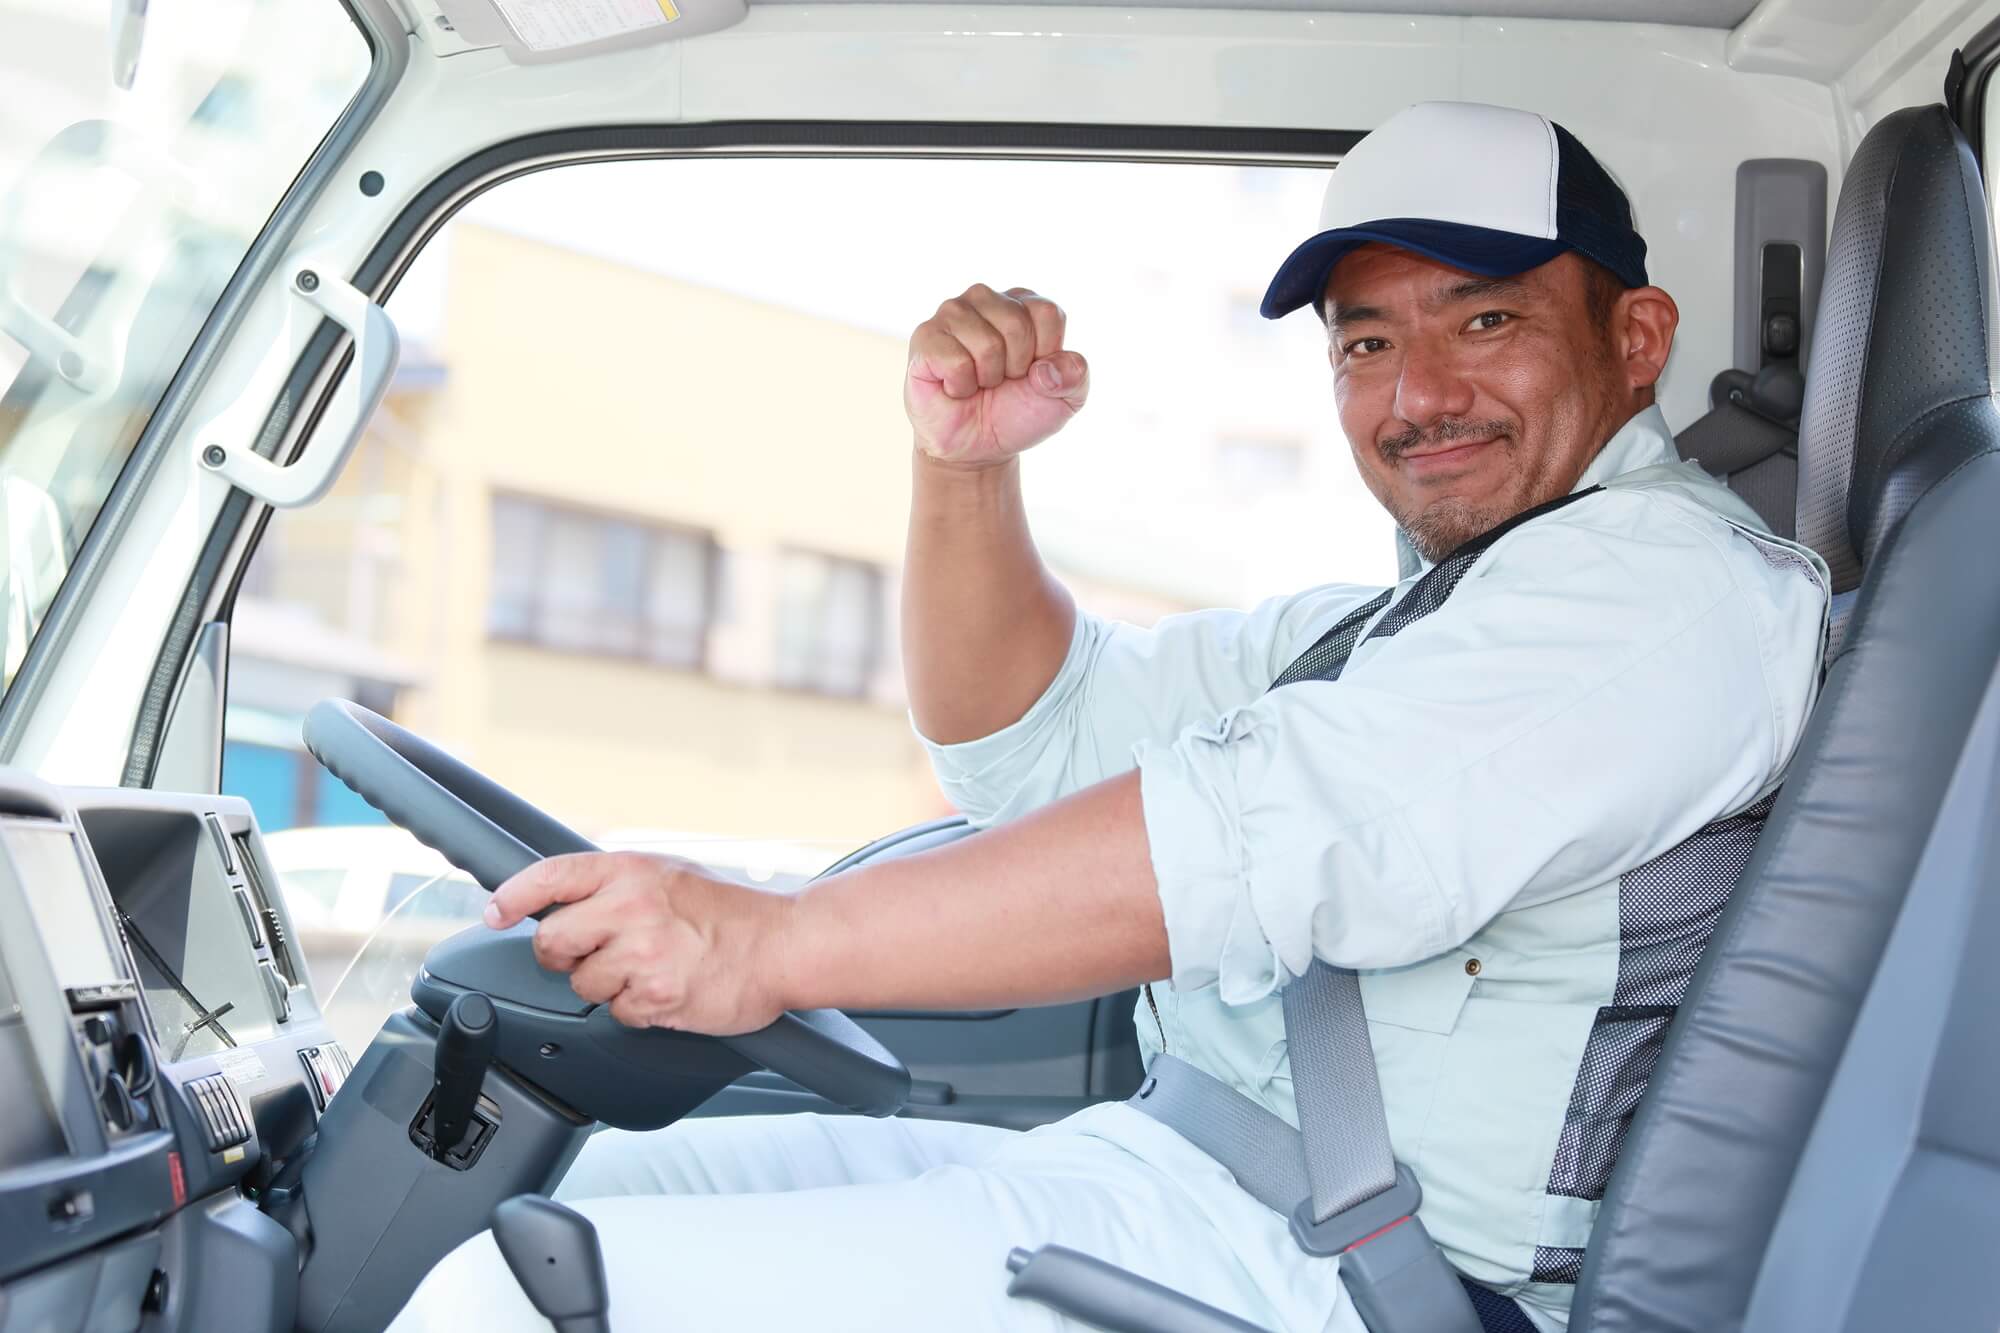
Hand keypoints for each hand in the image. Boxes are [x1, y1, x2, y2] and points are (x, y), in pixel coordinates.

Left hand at [483, 852, 795, 1035]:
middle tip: (595, 954)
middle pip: (551, 941)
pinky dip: (637, 1009)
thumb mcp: (669, 874)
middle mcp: (631, 907)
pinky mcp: (656, 996)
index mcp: (630, 870)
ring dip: (607, 985)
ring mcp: (642, 953)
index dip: (513, 896)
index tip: (495, 911)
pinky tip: (666, 989)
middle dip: (564, 955)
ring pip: (582, 984)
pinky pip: (616, 1013)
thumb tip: (562, 899)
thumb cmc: (730, 912)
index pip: (550, 877)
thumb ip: (616, 883)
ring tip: (649, 969)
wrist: (783, 945)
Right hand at [905, 284, 1089, 467]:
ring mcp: (952, 314)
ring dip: (988, 377)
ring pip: (987, 342)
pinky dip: (961, 386)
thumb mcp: (1065, 398)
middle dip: (1015, 367)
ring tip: (978, 382)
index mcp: (1023, 304)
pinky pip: (955, 360)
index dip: (1044, 355)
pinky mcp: (925, 337)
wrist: (977, 446)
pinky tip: (954, 387)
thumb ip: (1075, 375)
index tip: (1030, 373)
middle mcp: (986, 299)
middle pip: (1016, 324)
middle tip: (1000, 380)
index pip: (1048, 314)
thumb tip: (1045, 370)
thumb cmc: (1018, 413)